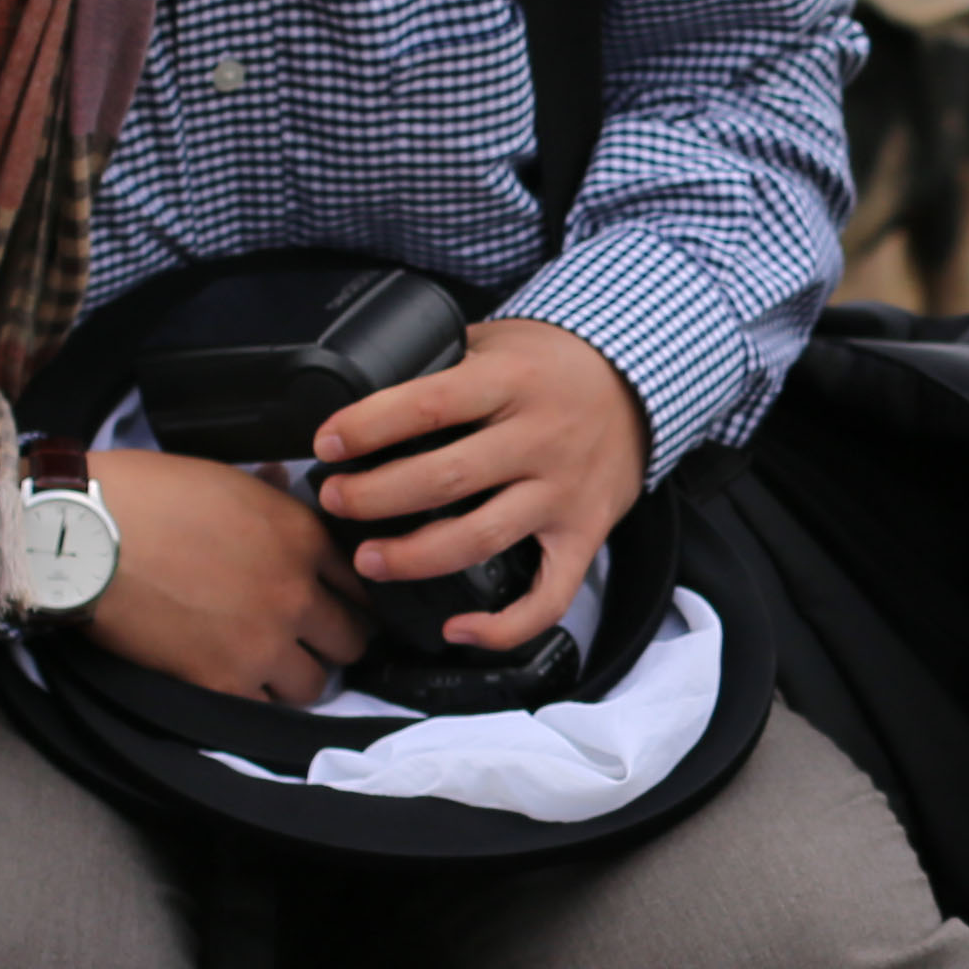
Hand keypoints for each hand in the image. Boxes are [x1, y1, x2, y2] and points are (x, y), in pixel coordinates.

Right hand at [82, 449, 377, 706]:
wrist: (84, 535)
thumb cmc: (147, 494)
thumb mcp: (227, 479)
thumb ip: (272, 498)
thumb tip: (284, 486)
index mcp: (303, 536)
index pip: (360, 583)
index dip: (349, 597)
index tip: (337, 605)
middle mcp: (296, 593)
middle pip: (351, 640)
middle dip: (333, 641)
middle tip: (310, 641)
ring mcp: (263, 643)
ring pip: (314, 684)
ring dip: (298, 675)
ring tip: (272, 666)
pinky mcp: (222, 681)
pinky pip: (264, 707)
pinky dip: (256, 697)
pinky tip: (238, 680)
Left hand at [310, 318, 649, 655]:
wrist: (641, 381)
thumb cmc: (552, 363)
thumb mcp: (498, 341)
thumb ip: (442, 367)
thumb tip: (361, 401)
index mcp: (513, 382)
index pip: (430, 406)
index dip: (369, 428)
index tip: (327, 445)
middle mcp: (542, 438)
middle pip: (447, 478)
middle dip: (374, 497)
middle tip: (334, 502)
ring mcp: (565, 491)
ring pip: (483, 538)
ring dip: (415, 557)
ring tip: (368, 559)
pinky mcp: (584, 534)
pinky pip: (549, 596)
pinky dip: (503, 625)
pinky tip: (457, 628)